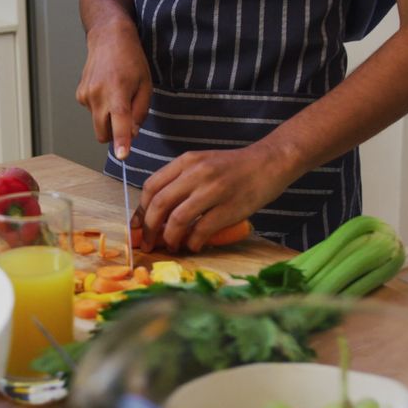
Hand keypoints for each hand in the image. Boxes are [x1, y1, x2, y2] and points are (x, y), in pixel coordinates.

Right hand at [75, 23, 151, 157]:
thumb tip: (132, 134)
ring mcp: (86, 96)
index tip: (122, 155)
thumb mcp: (146, 86)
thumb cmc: (131, 60)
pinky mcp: (80, 95)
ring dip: (108, 118)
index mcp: (118, 92)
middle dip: (114, 134)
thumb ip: (140, 112)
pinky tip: (106, 89)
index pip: (119, 122)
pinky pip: (93, 113)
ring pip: (98, 124)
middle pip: (103, 133)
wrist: (108, 39)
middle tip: (126, 116)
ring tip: (117, 94)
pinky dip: (101, 108)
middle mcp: (98, 95)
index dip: (121, 141)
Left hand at [139, 144, 293, 251]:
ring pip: (177, 219)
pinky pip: (202, 230)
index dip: (140, 210)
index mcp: (186, 161)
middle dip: (149, 229)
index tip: (137, 227)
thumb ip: (180, 182)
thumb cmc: (234, 167)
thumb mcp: (202, 164)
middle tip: (148, 243)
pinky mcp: (229, 207)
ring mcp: (213, 190)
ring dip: (169, 238)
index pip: (152, 186)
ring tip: (171, 245)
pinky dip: (193, 242)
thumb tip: (157, 214)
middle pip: (160, 204)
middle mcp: (197, 173)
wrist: (270, 162)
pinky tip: (194, 246)